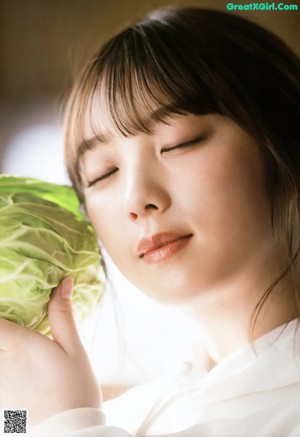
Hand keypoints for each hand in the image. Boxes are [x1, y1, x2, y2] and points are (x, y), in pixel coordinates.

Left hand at [0, 278, 101, 425]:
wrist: (68, 435)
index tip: (7, 298)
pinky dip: (4, 358)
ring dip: (4, 342)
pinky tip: (18, 363)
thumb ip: (62, 314)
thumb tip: (63, 282)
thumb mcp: (74, 349)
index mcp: (18, 345)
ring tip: (20, 342)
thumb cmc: (74, 389)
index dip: (0, 305)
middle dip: (4, 325)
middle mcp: (0, 362)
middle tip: (17, 321)